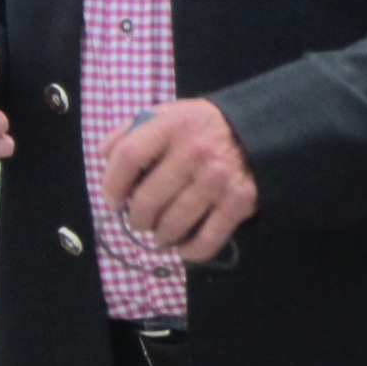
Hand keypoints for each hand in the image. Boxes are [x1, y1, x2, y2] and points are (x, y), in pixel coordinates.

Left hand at [98, 99, 256, 263]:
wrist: (263, 133)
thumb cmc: (205, 128)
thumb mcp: (171, 115)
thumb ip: (134, 130)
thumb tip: (103, 156)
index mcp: (172, 125)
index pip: (128, 157)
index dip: (112, 184)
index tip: (114, 201)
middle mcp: (195, 151)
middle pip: (148, 199)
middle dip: (137, 219)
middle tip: (140, 223)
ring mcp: (218, 179)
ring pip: (173, 223)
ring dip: (161, 236)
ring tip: (161, 235)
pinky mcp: (240, 202)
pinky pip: (207, 239)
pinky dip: (191, 250)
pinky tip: (184, 247)